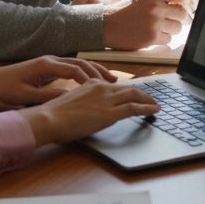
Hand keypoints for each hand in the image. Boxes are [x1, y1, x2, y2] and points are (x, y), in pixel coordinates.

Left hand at [0, 56, 115, 104]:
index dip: (88, 79)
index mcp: (46, 65)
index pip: (73, 69)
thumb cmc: (7, 88)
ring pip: (79, 63)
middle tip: (114, 82)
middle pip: (81, 62)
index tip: (101, 89)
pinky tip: (93, 81)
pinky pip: (73, 68)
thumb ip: (48, 97)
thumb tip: (70, 99)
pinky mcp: (50, 67)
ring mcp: (51, 62)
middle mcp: (51, 60)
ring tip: (111, 79)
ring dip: (95, 70)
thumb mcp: (27, 96)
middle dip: (98, 71)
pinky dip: (86, 72)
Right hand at [19, 82, 159, 143]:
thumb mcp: (71, 102)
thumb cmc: (54, 115)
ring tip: (155, 105)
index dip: (128, 90)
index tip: (134, 94)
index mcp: (91, 84)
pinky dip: (146, 108)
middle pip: (128, 88)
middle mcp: (101, 88)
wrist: (48, 119)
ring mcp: (106, 100)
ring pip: (134, 96)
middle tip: (150, 99)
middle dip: (142, 94)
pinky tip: (154, 111)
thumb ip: (84, 102)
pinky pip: (133, 108)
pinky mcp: (109, 113)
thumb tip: (90, 110)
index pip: (115, 86)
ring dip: (147, 100)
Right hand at [102, 0, 194, 49]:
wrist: (105, 25)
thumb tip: (185, 5)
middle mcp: (155, 6)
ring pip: (177, 28)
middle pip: (182, 13)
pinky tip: (151, 35)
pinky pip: (168, 39)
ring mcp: (153, 22)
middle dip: (180, 19)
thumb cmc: (125, 11)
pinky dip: (162, 39)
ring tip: (158, 27)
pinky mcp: (151, 37)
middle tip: (172, 20)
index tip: (188, 8)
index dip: (188, 3)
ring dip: (171, 30)